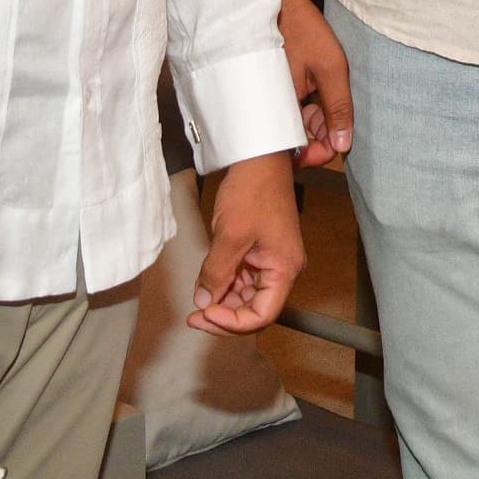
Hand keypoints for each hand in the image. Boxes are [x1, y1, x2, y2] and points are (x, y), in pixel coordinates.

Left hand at [193, 152, 303, 335]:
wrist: (258, 156)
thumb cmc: (252, 190)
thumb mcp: (230, 235)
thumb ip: (216, 273)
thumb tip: (203, 301)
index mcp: (284, 269)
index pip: (262, 315)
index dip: (232, 322)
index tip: (205, 313)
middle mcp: (282, 269)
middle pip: (254, 308)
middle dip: (224, 314)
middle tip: (193, 316)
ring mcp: (271, 260)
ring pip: (246, 294)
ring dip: (222, 299)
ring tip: (197, 298)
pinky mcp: (260, 250)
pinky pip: (243, 277)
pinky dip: (224, 282)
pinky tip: (206, 282)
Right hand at [281, 0, 354, 167]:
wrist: (279, 2)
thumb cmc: (304, 31)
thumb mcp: (331, 67)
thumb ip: (338, 107)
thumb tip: (343, 145)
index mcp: (281, 109)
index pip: (298, 152)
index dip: (321, 152)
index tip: (339, 141)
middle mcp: (271, 109)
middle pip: (297, 140)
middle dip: (321, 134)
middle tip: (336, 112)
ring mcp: (271, 100)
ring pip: (295, 125)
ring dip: (315, 120)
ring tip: (327, 93)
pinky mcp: (274, 91)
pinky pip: (290, 111)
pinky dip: (306, 108)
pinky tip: (317, 91)